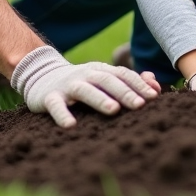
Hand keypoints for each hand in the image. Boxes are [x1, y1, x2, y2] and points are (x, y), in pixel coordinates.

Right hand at [11, 46, 159, 127]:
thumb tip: (155, 84)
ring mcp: (67, 85)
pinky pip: (56, 105)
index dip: (138, 84)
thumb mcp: (103, 78)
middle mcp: (86, 74)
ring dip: (99, 99)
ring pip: (85, 90)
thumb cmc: (81, 82)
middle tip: (140, 105)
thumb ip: (128, 81)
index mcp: (101, 70)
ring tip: (113, 110)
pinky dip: (63, 114)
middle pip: (107, 80)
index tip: (153, 97)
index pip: (123, 74)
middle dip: (125, 92)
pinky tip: (70, 125)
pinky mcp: (49, 97)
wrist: (40, 76)